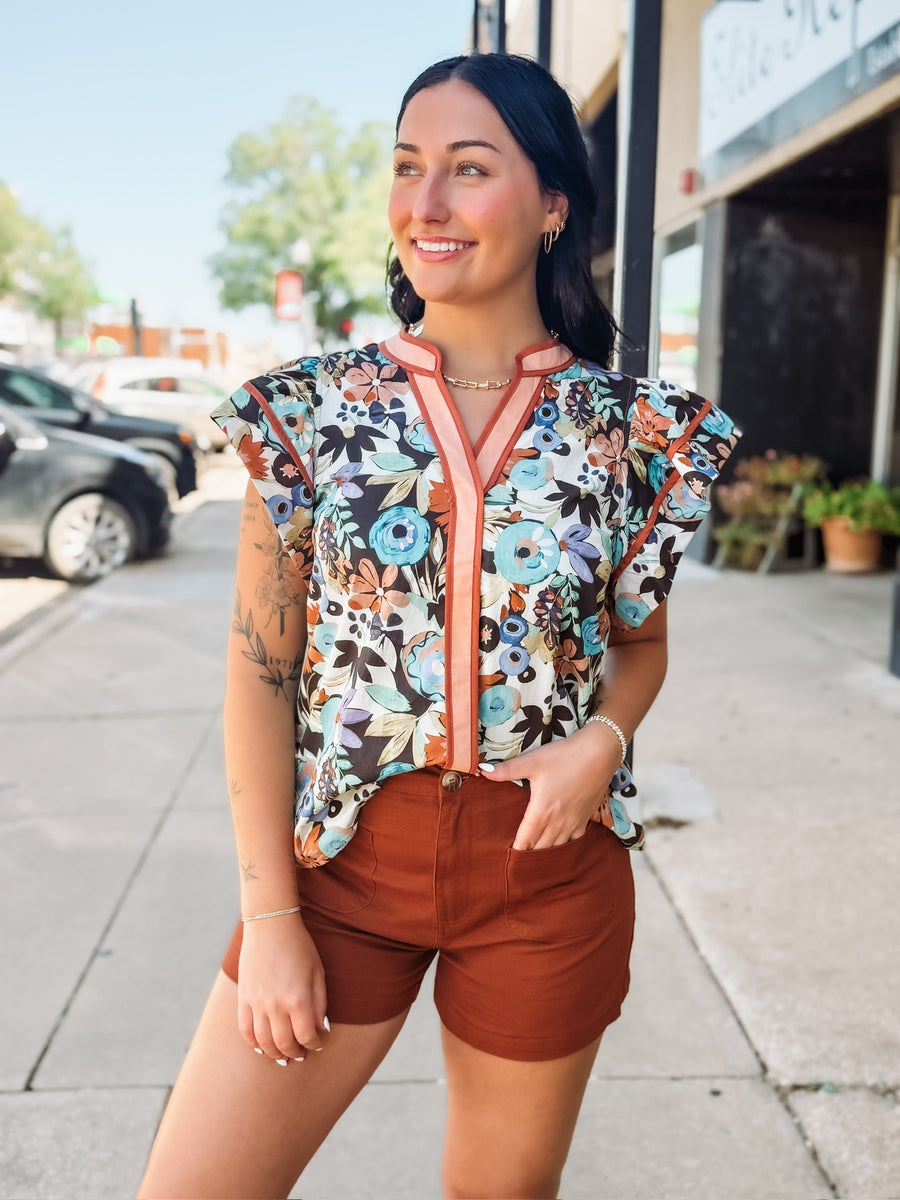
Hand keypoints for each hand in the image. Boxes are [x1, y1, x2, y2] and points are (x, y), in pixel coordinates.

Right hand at [237, 913, 328, 1063]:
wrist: (270, 925)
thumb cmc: (299, 946)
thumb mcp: (318, 971)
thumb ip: (319, 1003)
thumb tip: (321, 1029)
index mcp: (297, 998)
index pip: (306, 1036)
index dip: (314, 1045)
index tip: (318, 1044)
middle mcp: (275, 1005)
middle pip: (284, 1043)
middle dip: (294, 1053)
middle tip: (300, 1055)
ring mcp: (256, 1002)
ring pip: (263, 1041)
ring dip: (273, 1053)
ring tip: (282, 1056)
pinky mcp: (243, 998)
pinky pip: (245, 1030)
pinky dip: (253, 1043)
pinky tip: (261, 1047)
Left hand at [482, 724, 623, 849]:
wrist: (599, 754)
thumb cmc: (564, 756)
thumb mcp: (532, 761)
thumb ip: (506, 770)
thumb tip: (482, 770)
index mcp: (541, 811)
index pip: (525, 842)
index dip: (515, 852)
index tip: (505, 858)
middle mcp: (557, 822)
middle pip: (540, 849)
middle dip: (528, 855)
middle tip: (516, 860)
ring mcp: (573, 822)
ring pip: (557, 847)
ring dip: (545, 852)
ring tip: (534, 855)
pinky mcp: (585, 818)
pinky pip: (574, 840)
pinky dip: (564, 844)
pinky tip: (558, 842)